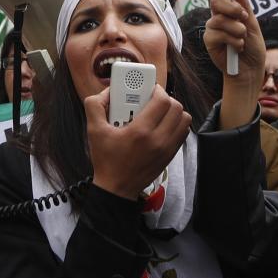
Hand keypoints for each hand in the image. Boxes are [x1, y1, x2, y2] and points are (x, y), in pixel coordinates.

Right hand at [85, 84, 189, 198]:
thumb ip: (95, 105)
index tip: (148, 89)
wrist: (116, 189)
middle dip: (165, 98)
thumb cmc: (106, 160)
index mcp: (140, 132)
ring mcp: (167, 149)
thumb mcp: (94, 131)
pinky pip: (182, 132)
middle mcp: (158, 140)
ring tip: (159, 112)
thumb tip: (107, 91)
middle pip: (176, 107)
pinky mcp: (170, 155)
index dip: (157, 90)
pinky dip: (176, 124)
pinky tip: (161, 125)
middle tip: (152, 99)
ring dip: (173, 111)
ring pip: (184, 119)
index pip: (162, 101)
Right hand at [204, 0, 266, 128]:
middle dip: (231, 7)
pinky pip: (217, 33)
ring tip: (242, 39)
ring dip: (236, 29)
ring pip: (220, 19)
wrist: (250, 72)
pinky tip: (236, 49)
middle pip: (217, 0)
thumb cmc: (252, 49)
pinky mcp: (209, 41)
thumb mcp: (254, 26)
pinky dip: (232, 41)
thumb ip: (245, 7)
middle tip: (243, 17)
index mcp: (233, 9)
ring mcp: (213, 28)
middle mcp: (220, 16)